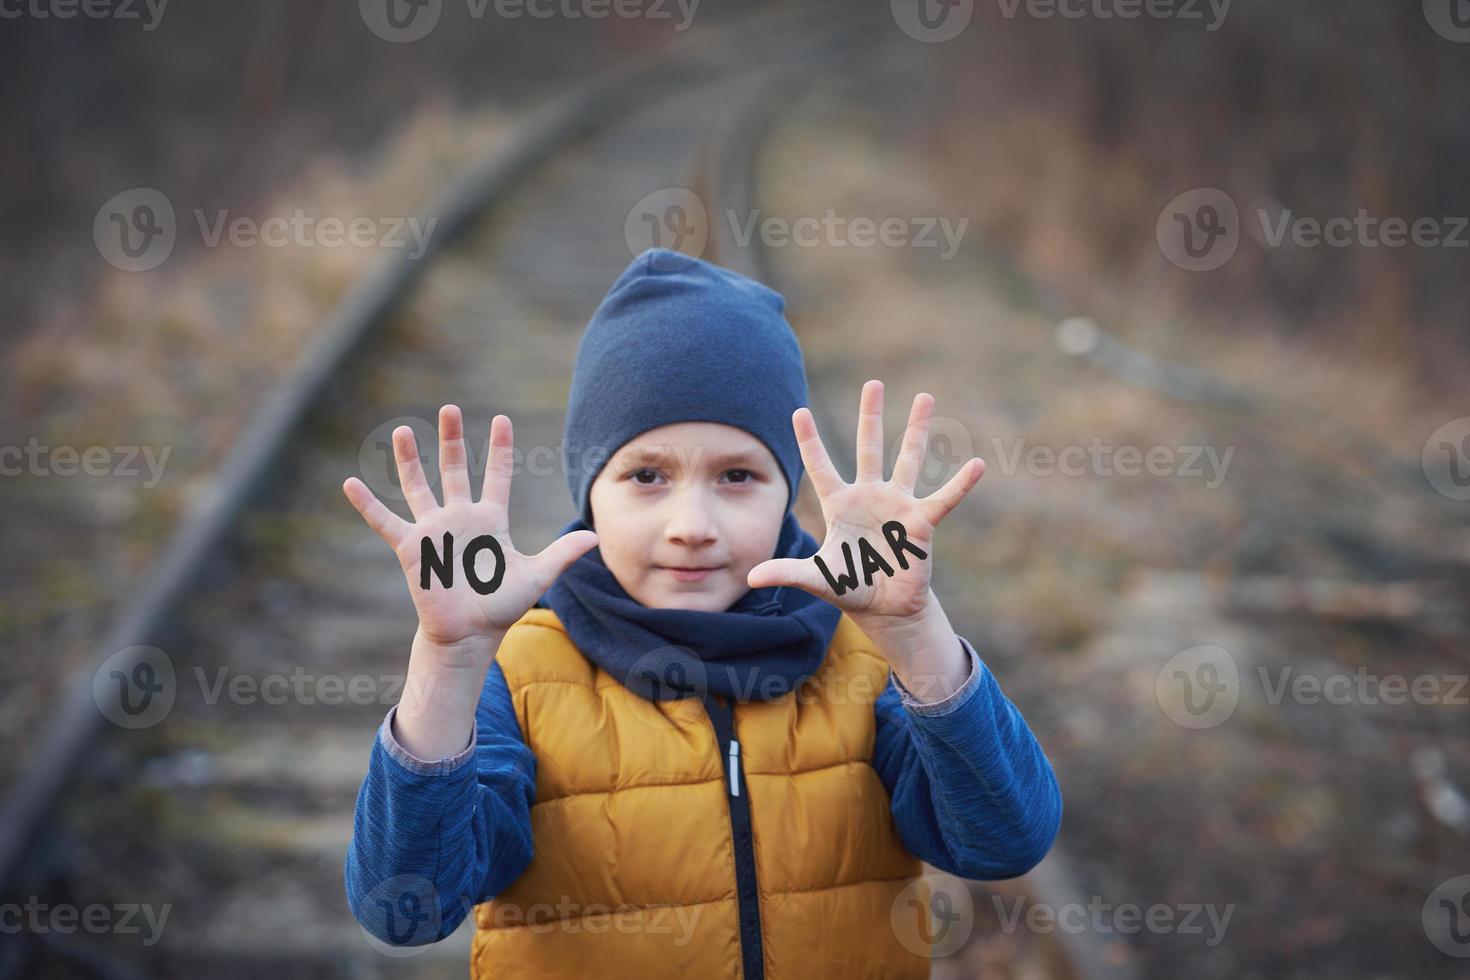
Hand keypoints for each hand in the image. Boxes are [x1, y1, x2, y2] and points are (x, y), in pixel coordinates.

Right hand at [342, 405, 598, 649]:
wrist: (468, 635)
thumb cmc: (501, 607)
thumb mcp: (536, 576)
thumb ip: (562, 553)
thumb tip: (595, 537)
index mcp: (490, 520)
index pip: (496, 475)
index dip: (499, 448)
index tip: (501, 420)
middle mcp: (460, 518)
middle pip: (454, 469)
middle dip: (451, 439)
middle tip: (448, 408)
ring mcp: (433, 530)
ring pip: (418, 486)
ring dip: (408, 460)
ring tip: (400, 430)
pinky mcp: (411, 547)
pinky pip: (385, 521)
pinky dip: (368, 504)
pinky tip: (350, 483)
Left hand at [746, 380, 983, 627]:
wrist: (886, 609)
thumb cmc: (851, 588)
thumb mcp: (817, 578)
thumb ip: (788, 572)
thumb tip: (751, 577)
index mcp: (840, 505)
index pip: (820, 466)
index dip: (809, 440)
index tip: (798, 411)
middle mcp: (869, 496)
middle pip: (868, 448)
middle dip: (869, 416)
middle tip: (873, 383)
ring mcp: (898, 505)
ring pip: (908, 459)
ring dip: (917, 429)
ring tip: (925, 397)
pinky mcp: (921, 522)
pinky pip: (944, 499)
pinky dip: (960, 484)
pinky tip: (976, 464)